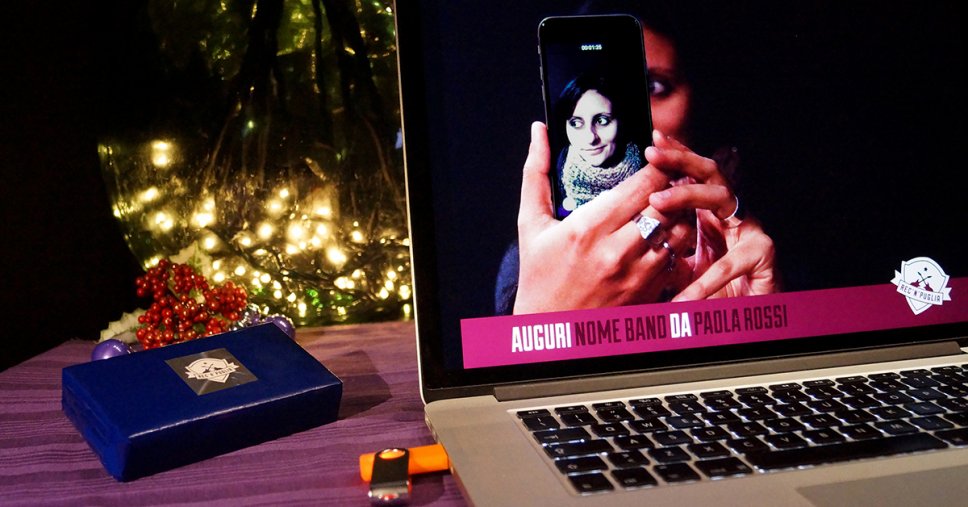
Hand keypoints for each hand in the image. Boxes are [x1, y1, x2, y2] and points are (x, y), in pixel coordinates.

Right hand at [513, 122, 693, 313]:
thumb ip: (536, 173)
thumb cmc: (538, 277)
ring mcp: (637, 275)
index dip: (657, 166)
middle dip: (672, 187)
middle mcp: (616, 251)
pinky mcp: (649, 294)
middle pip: (668, 204)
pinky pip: (678, 260)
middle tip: (667, 180)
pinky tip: (662, 240)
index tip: (655, 159)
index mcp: (588, 228)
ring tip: (666, 209)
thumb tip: (538, 131)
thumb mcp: (532, 224)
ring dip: (678, 216)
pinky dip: (675, 246)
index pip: (644, 184)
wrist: (549, 331)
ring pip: (680, 231)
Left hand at [645, 131, 776, 299]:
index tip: (652, 145)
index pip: (694, 178)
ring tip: (657, 202)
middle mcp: (734, 215)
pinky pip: (728, 265)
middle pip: (710, 174)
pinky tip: (684, 296)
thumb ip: (667, 250)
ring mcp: (751, 231)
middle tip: (653, 154)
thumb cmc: (718, 293)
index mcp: (713, 215)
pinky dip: (703, 283)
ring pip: (721, 199)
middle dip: (681, 160)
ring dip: (687, 196)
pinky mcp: (763, 255)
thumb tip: (630, 239)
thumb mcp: (685, 268)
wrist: (754, 319)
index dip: (676, 160)